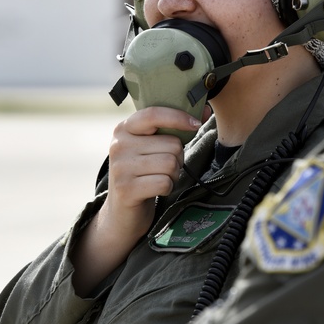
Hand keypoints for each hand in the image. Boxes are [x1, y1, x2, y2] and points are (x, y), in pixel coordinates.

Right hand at [101, 107, 201, 242]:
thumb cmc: (144, 173)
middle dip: (177, 158)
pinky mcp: (126, 189)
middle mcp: (118, 145)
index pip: (154, 114)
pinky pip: (164, 182)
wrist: (122, 212)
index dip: (179, 117)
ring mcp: (120, 167)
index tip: (196, 124)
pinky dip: (167, 187)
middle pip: (171, 144)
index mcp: (124, 129)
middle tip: (164, 167)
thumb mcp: (151, 146)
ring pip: (170, 163)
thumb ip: (173, 127)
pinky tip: (156, 189)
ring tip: (159, 177)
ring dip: (173, 173)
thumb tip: (205, 111)